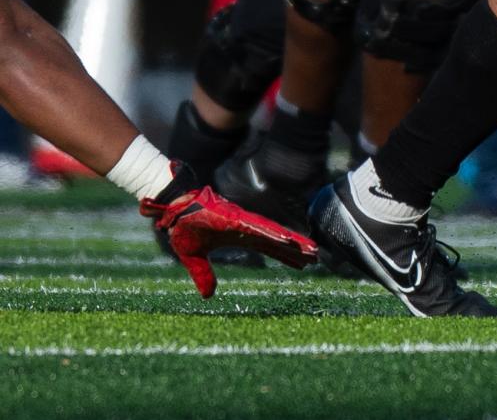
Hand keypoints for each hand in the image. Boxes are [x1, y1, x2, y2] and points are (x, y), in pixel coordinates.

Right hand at [143, 178, 317, 298]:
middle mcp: (246, 227)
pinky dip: (272, 234)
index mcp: (240, 235)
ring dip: (292, 242)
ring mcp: (242, 221)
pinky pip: (257, 228)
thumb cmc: (184, 227)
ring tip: (311, 250)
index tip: (303, 263)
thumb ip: (203, 275)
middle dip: (296, 249)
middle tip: (317, 258)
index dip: (286, 254)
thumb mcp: (194, 258)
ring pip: (273, 233)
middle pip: (277, 240)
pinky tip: (287, 240)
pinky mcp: (234, 219)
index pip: (269, 247)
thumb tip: (209, 296)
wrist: (171, 209)